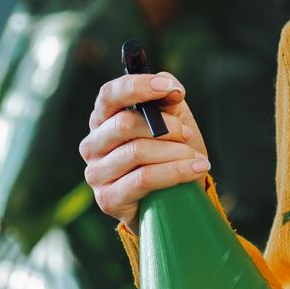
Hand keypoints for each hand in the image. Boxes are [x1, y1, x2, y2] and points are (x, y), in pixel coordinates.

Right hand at [80, 71, 210, 227]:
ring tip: (197, 158)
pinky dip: (175, 171)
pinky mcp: (108, 199)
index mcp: (103, 120)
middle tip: (187, 134)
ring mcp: (96, 174)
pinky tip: (196, 168)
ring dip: (175, 152)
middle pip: (124, 124)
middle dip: (165, 127)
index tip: (168, 87)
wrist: (173, 202)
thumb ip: (167, 99)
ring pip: (137, 152)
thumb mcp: (172, 121)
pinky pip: (144, 179)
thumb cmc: (168, 155)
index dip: (138, 87)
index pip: (109, 95)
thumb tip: (172, 88)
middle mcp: (92, 145)